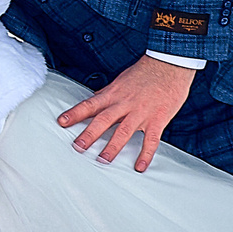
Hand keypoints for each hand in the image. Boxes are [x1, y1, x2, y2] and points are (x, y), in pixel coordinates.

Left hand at [58, 55, 194, 170]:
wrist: (170, 64)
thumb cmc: (146, 72)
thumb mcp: (122, 80)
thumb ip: (108, 93)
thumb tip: (93, 100)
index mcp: (114, 94)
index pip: (90, 104)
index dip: (75, 113)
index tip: (62, 122)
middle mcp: (125, 103)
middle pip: (103, 120)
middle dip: (89, 134)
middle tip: (77, 147)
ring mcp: (141, 112)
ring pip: (124, 131)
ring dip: (112, 147)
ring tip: (102, 160)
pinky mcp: (157, 119)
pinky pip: (151, 140)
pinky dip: (145, 154)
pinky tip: (139, 167)